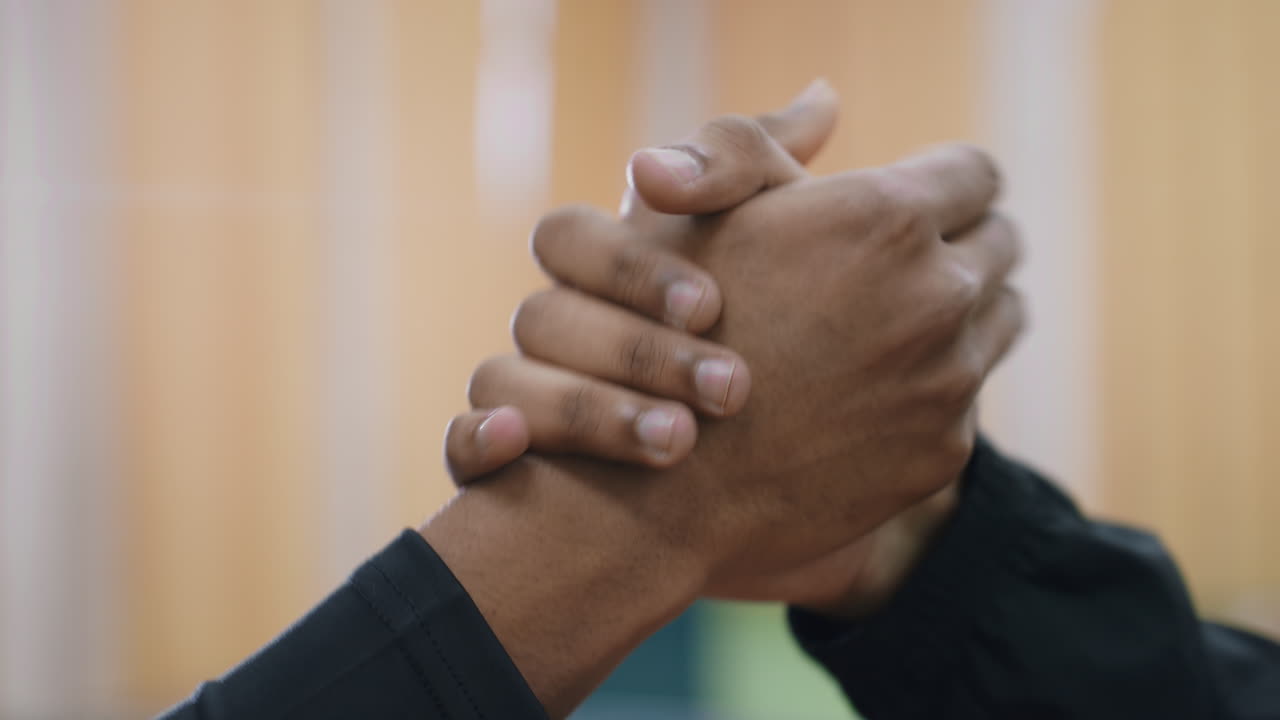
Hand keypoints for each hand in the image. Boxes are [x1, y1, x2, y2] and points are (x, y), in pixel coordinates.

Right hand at [649, 140, 1019, 595]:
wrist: (663, 482)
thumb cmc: (661, 332)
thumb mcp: (696, 213)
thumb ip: (764, 143)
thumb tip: (826, 99)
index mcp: (885, 216)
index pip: (975, 172)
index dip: (942, 181)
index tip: (915, 201)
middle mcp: (936, 294)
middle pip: (1003, 241)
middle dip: (961, 243)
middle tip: (904, 263)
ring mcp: (948, 378)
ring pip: (1001, 317)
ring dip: (962, 311)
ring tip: (893, 325)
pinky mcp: (946, 448)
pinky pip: (968, 392)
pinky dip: (933, 384)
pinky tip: (867, 393)